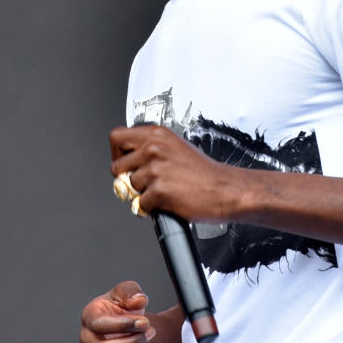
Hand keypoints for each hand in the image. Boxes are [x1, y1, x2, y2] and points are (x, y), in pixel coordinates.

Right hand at [79, 281, 160, 342]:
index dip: (123, 325)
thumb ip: (132, 292)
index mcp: (89, 316)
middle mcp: (86, 338)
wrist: (127, 322)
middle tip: (151, 333)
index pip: (100, 325)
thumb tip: (138, 301)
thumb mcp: (128, 291)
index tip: (145, 323)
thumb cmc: (124, 306)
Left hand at [110, 125, 243, 221]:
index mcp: (158, 134)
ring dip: (140, 194)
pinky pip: (139, 204)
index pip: (117, 137)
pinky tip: (164, 203)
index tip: (125, 163)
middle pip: (116, 166)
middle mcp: (154, 148)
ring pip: (127, 187)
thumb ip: (151, 149)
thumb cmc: (204, 173)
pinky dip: (149, 208)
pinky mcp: (159, 191)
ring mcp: (156, 169)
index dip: (117, 153)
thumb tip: (128, 160)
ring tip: (160, 193)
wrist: (225, 189)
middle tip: (141, 184)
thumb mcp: (176, 148)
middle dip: (125, 179)